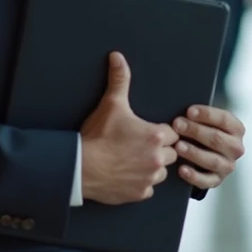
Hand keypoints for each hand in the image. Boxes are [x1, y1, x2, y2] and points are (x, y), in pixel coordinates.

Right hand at [80, 52, 179, 204]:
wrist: (79, 167)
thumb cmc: (97, 136)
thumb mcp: (111, 104)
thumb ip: (119, 79)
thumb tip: (118, 57)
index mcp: (156, 136)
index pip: (171, 133)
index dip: (160, 131)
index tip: (146, 131)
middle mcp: (157, 159)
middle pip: (170, 152)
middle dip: (158, 149)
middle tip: (139, 144)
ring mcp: (149, 178)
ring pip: (161, 172)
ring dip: (152, 166)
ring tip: (134, 159)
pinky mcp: (139, 194)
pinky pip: (148, 188)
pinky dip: (141, 183)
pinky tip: (127, 174)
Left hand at [171, 105, 245, 189]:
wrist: (207, 154)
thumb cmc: (204, 131)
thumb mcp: (207, 122)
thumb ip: (199, 116)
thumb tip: (183, 113)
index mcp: (236, 129)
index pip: (224, 119)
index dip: (207, 114)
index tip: (189, 111)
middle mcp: (236, 148)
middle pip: (217, 138)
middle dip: (195, 131)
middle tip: (177, 125)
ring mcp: (228, 166)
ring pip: (212, 160)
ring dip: (194, 152)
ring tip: (178, 146)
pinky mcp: (217, 180)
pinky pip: (207, 181)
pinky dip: (194, 176)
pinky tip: (182, 169)